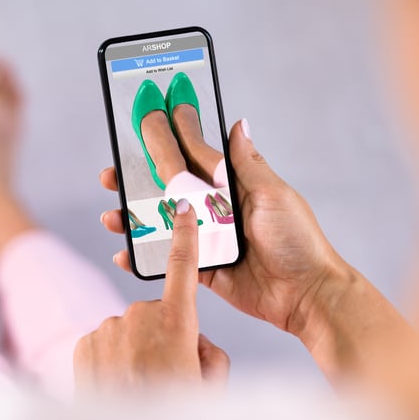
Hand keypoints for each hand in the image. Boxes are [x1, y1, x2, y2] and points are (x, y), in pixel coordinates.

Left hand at [75, 200, 229, 392]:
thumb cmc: (174, 412)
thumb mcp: (210, 382)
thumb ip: (207, 348)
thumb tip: (190, 338)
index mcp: (176, 322)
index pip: (183, 268)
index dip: (185, 235)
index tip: (182, 207)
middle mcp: (139, 316)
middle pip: (157, 314)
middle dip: (163, 335)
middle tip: (165, 371)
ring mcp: (107, 327)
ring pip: (129, 330)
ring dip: (135, 349)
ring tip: (139, 382)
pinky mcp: (85, 341)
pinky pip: (106, 341)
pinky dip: (112, 357)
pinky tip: (117, 382)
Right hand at [100, 119, 346, 336]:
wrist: (306, 295)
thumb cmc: (298, 241)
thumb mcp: (273, 195)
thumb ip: (248, 164)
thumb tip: (238, 124)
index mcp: (234, 187)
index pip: (193, 160)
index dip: (168, 144)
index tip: (141, 129)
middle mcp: (218, 210)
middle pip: (170, 191)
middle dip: (138, 184)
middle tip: (111, 177)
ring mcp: (209, 240)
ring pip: (164, 225)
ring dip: (135, 220)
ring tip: (112, 217)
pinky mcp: (204, 269)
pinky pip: (169, 260)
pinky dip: (145, 256)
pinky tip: (125, 252)